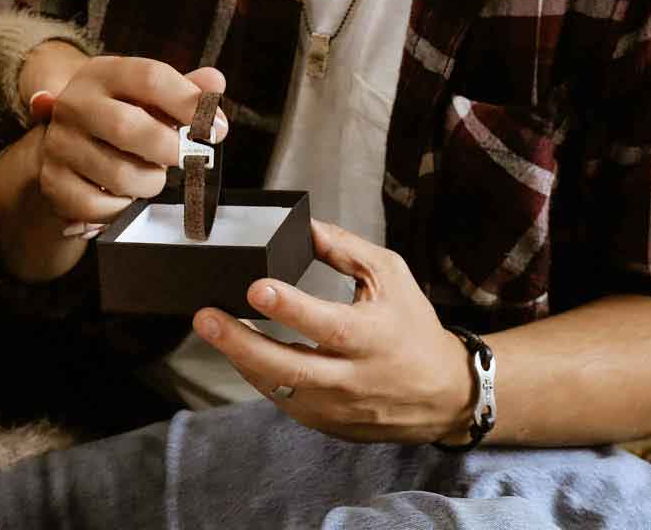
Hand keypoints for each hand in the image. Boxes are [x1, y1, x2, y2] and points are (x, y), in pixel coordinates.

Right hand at [0, 52, 225, 280]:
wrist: (69, 139)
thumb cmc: (121, 113)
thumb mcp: (148, 95)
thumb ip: (184, 90)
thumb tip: (215, 83)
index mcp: (103, 73)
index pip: (151, 77)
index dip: (190, 104)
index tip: (218, 129)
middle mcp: (74, 104)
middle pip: (129, 127)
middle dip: (171, 149)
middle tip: (189, 157)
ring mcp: (60, 143)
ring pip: (119, 175)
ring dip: (150, 182)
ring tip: (153, 175)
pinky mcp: (52, 181)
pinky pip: (99, 206)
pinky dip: (123, 208)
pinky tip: (127, 194)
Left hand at [192, 220, 473, 443]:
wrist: (445, 395)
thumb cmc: (413, 326)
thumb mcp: (390, 275)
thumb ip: (345, 248)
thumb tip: (303, 226)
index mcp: (374, 337)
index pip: (328, 324)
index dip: (291, 307)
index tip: (256, 288)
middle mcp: (355, 379)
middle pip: (290, 367)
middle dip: (241, 343)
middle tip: (205, 317)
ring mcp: (339, 408)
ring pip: (280, 389)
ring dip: (241, 359)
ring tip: (212, 328)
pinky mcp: (328, 424)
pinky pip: (285, 402)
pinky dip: (259, 377)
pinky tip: (238, 352)